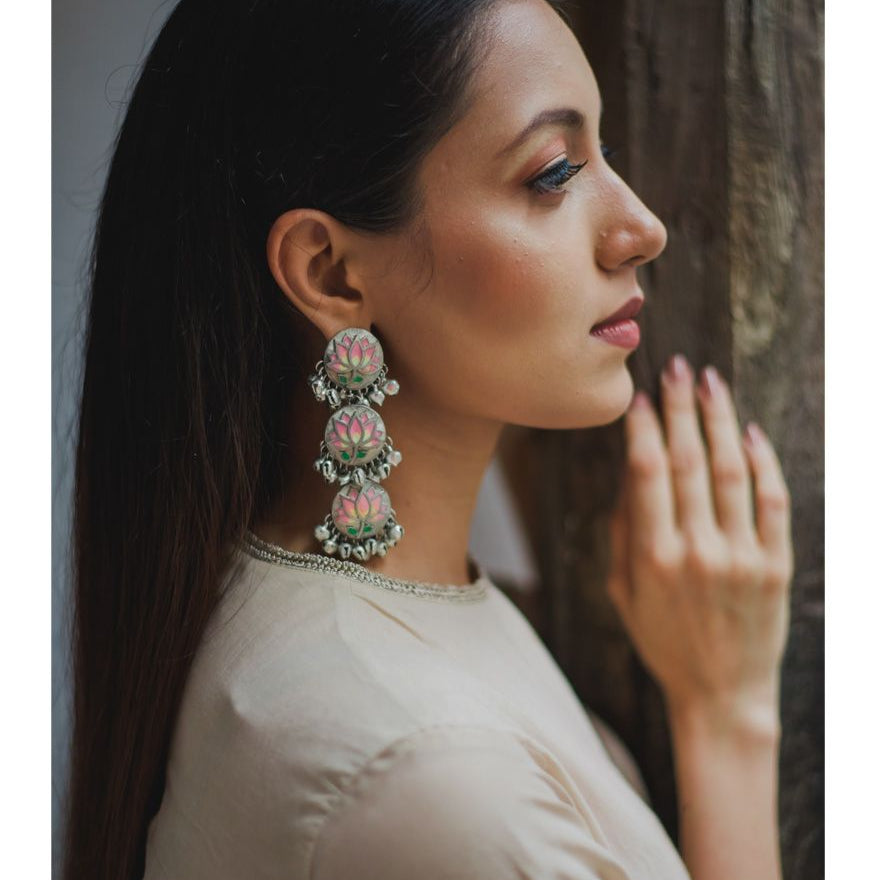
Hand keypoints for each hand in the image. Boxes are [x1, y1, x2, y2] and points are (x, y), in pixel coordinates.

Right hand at [606, 355, 793, 731]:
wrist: (720, 693)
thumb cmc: (662, 639)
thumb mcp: (623, 590)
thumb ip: (623, 530)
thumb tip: (632, 472)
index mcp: (651, 555)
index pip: (647, 471)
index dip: (644, 428)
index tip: (641, 397)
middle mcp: (697, 550)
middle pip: (688, 459)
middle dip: (681, 407)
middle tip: (676, 367)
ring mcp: (741, 556)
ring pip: (731, 470)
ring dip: (719, 420)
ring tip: (711, 383)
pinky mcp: (775, 565)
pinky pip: (771, 501)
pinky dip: (762, 461)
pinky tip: (748, 432)